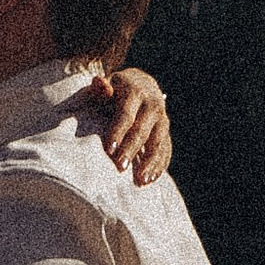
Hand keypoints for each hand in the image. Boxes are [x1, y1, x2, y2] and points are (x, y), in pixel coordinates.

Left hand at [89, 66, 170, 186]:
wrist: (142, 84)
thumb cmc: (116, 88)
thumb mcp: (109, 84)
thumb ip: (102, 88)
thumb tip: (98, 83)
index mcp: (136, 92)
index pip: (126, 114)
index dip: (118, 132)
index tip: (109, 150)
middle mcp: (153, 105)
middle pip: (142, 131)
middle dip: (131, 150)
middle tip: (120, 168)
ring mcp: (162, 119)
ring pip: (158, 142)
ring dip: (150, 162)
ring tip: (140, 181)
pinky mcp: (166, 131)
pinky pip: (166, 149)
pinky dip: (159, 165)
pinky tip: (150, 180)